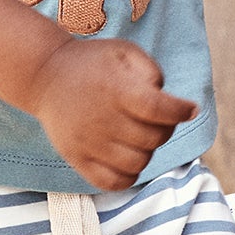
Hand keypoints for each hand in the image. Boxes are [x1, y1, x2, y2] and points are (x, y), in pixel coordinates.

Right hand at [29, 36, 198, 192]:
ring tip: (138, 137)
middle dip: (164, 129)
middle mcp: (103, 119)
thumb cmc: (92, 62)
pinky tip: (127, 159)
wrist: (44, 75)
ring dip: (147, 151)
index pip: (160, 110)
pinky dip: (128, 175)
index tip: (190, 109)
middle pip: (153, 139)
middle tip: (156, 119)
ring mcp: (89, 143)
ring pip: (138, 163)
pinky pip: (113, 182)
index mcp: (117, 90)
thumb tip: (167, 100)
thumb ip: (151, 70)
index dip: (181, 111)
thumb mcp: (124, 52)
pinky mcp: (77, 159)